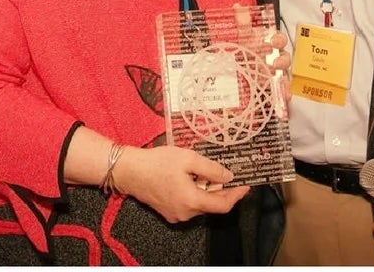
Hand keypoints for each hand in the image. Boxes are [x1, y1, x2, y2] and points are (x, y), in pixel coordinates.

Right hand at [111, 145, 249, 223]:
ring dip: (207, 191)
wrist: (128, 170)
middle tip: (227, 174)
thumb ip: (211, 169)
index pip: (224, 205)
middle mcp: (186, 212)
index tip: (245, 184)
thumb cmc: (155, 163)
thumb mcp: (187, 159)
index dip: (237, 195)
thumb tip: (228, 176)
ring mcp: (176, 214)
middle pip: (212, 205)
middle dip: (222, 190)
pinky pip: (188, 205)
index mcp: (192, 201)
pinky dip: (195, 194)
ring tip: (205, 173)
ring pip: (200, 205)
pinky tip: (190, 179)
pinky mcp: (168, 211)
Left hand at [232, 4, 291, 103]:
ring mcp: (274, 73)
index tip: (272, 41)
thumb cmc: (242, 50)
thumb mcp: (239, 37)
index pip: (279, 39)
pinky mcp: (272, 86)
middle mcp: (274, 57)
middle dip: (282, 60)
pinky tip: (285, 97)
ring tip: (277, 82)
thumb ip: (241, 23)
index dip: (278, 39)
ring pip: (285, 74)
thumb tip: (238, 6)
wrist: (234, 71)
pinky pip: (281, 89)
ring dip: (283, 77)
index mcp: (268, 44)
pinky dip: (284, 93)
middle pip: (285, 57)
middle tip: (274, 63)